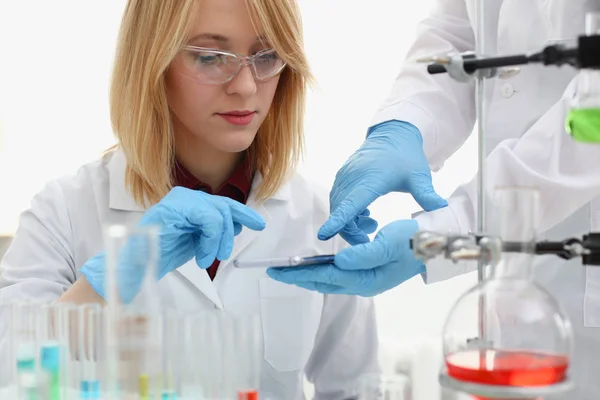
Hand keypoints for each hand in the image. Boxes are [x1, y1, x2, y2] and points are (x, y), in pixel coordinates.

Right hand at [81, 186, 265, 299]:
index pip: (224, 203)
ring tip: (207, 258)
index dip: (244, 213)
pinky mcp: (174, 207)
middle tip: (223, 254)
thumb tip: (238, 223)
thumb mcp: (197, 241)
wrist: (135, 265)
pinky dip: (209, 239)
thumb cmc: (162, 254)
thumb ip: (214, 230)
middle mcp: (186, 197)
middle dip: (229, 232)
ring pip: (218, 213)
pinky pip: (208, 219)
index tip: (259, 224)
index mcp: (191, 203)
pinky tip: (201, 255)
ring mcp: (179, 200)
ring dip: (218, 240)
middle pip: (225, 207)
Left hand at [268, 219, 423, 295]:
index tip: (280, 270)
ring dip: (308, 274)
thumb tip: (339, 261)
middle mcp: (363, 283)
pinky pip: (338, 274)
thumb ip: (363, 255)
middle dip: (299, 277)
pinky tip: (314, 264)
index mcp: (366, 279)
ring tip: (289, 270)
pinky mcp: (368, 272)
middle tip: (275, 272)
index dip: (301, 272)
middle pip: (324, 282)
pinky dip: (322, 270)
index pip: (326, 276)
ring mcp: (366, 279)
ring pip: (329, 280)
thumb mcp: (389, 243)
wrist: (434, 243)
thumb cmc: (413, 240)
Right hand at [318, 120, 446, 244]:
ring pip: (337, 207)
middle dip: (349, 231)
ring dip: (349, 222)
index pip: (349, 204)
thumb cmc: (406, 156)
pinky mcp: (343, 177)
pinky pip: (338, 200)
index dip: (337, 221)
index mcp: (369, 179)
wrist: (393, 134)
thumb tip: (441, 209)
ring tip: (372, 226)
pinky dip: (347, 212)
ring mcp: (345, 177)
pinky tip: (365, 216)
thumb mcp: (419, 176)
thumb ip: (427, 194)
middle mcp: (352, 178)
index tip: (324, 234)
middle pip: (340, 211)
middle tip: (368, 242)